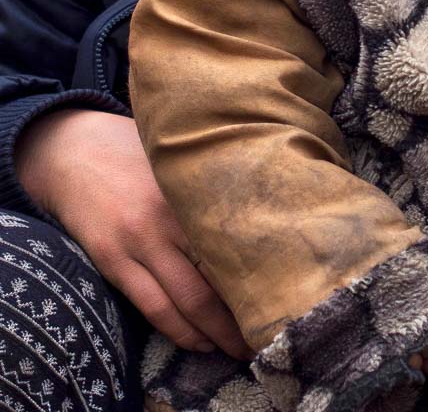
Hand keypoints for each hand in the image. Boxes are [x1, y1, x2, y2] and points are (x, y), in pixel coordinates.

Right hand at [15, 108, 248, 358]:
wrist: (72, 150)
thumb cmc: (138, 150)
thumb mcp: (181, 157)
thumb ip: (215, 180)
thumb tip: (267, 200)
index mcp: (193, 188)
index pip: (236, 240)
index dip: (261, 273)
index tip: (285, 292)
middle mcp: (167, 218)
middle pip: (214, 277)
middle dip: (241, 315)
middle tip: (269, 331)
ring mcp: (137, 243)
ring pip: (184, 301)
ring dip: (214, 333)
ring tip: (240, 348)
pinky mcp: (111, 260)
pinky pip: (151, 306)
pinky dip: (179, 330)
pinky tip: (200, 342)